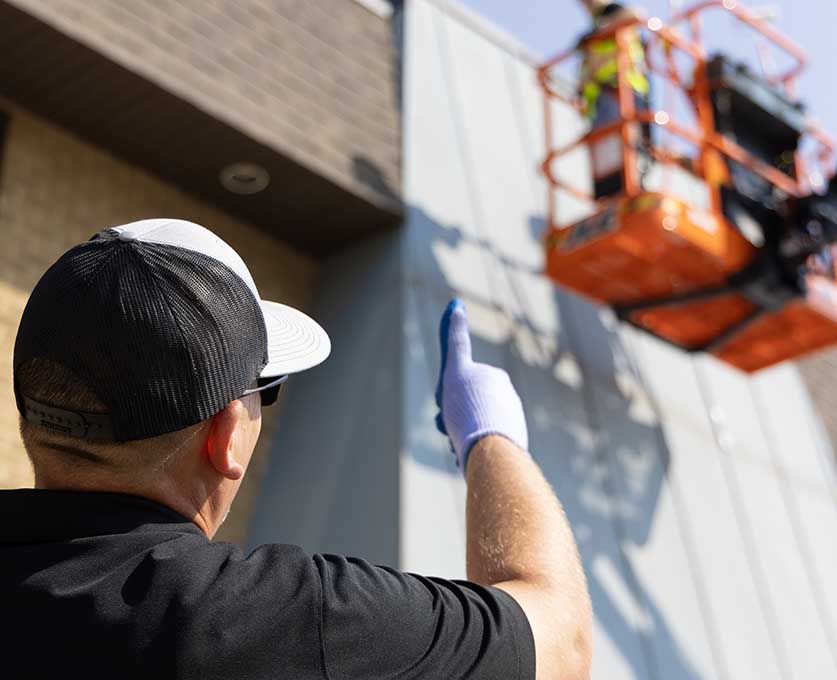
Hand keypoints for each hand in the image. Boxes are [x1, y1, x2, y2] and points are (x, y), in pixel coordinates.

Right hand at [434, 299, 528, 472]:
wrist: (489, 448)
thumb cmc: (468, 407)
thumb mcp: (455, 369)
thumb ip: (454, 338)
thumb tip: (456, 303)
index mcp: (495, 378)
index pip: (461, 382)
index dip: (449, 394)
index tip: (447, 405)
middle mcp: (506, 396)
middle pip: (467, 405)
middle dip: (453, 416)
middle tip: (448, 427)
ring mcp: (511, 420)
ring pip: (474, 426)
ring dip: (462, 434)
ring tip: (461, 443)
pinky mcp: (513, 443)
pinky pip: (486, 444)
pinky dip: (474, 448)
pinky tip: (471, 455)